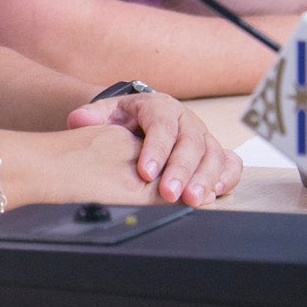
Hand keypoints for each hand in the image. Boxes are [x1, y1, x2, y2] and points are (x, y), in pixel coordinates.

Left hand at [66, 92, 241, 206]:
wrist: (142, 119)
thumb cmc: (125, 119)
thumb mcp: (108, 112)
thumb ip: (93, 116)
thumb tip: (78, 119)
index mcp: (160, 106)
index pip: (161, 125)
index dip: (156, 149)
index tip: (145, 172)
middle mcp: (186, 120)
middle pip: (190, 143)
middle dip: (181, 170)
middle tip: (170, 194)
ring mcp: (203, 136)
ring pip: (212, 154)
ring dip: (204, 178)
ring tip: (192, 200)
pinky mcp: (214, 152)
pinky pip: (229, 163)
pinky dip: (226, 178)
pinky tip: (214, 193)